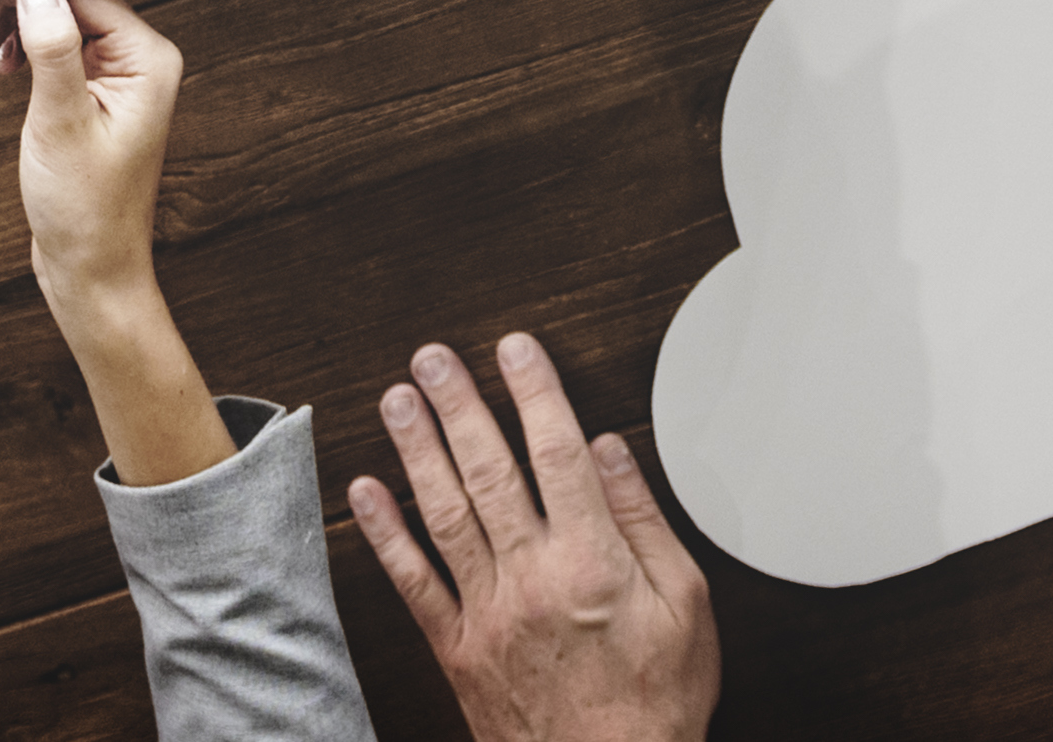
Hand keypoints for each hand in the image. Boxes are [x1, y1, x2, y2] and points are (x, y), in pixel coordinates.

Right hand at [0, 0, 241, 486]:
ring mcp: (117, 78)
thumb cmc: (84, 210)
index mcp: (148, 57)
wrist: (90, 273)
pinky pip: (53, 51)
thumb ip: (50, 48)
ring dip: (7, 25)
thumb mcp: (59, 123)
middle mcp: (140, 60)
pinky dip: (17, 50)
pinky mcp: (93, 96)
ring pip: (55, 22)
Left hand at [351, 334, 718, 741]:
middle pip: (489, 470)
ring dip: (416, 450)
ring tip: (397, 400)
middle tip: (433, 358)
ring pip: (444, 514)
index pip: (557, 452)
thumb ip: (645, 522)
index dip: (533, 392)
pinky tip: (365, 493)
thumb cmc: (654, 703)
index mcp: (592, 562)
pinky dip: (386, 535)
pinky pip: (414, 583)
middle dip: (459, 405)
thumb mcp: (687, 608)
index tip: (515, 349)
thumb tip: (609, 453)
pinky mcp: (457, 649)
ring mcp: (488, 612)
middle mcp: (531, 577)